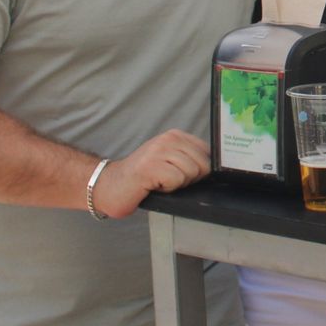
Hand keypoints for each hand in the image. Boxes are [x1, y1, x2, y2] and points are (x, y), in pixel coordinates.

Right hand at [92, 130, 211, 218]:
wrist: (110, 186)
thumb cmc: (142, 178)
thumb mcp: (169, 161)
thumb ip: (190, 158)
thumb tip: (215, 168)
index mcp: (175, 136)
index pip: (208, 152)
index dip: (199, 170)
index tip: (179, 173)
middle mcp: (168, 139)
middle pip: (203, 164)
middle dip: (189, 179)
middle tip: (166, 179)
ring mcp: (158, 151)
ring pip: (191, 173)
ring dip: (176, 184)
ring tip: (158, 181)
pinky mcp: (151, 166)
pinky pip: (176, 181)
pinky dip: (167, 189)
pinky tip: (152, 185)